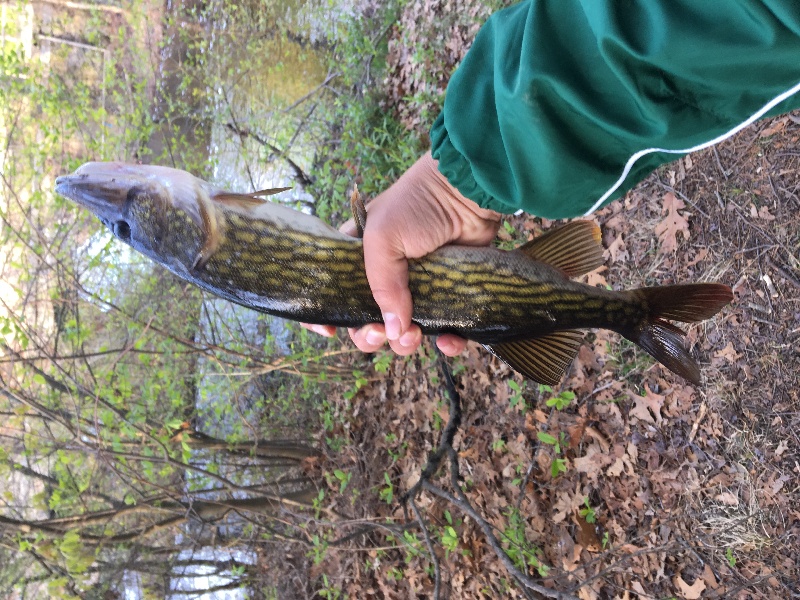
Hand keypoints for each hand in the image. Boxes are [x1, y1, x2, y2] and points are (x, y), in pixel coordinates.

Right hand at [302, 152, 501, 355]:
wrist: (469, 190)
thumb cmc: (419, 203)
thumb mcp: (383, 236)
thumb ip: (380, 284)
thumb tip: (392, 330)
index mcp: (359, 259)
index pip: (333, 292)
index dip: (327, 316)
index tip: (330, 331)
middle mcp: (386, 277)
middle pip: (367, 322)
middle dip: (369, 336)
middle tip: (380, 333)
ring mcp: (419, 289)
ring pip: (404, 333)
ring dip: (405, 345)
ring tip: (415, 335)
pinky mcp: (451, 295)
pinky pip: (446, 331)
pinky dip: (447, 343)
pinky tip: (449, 340)